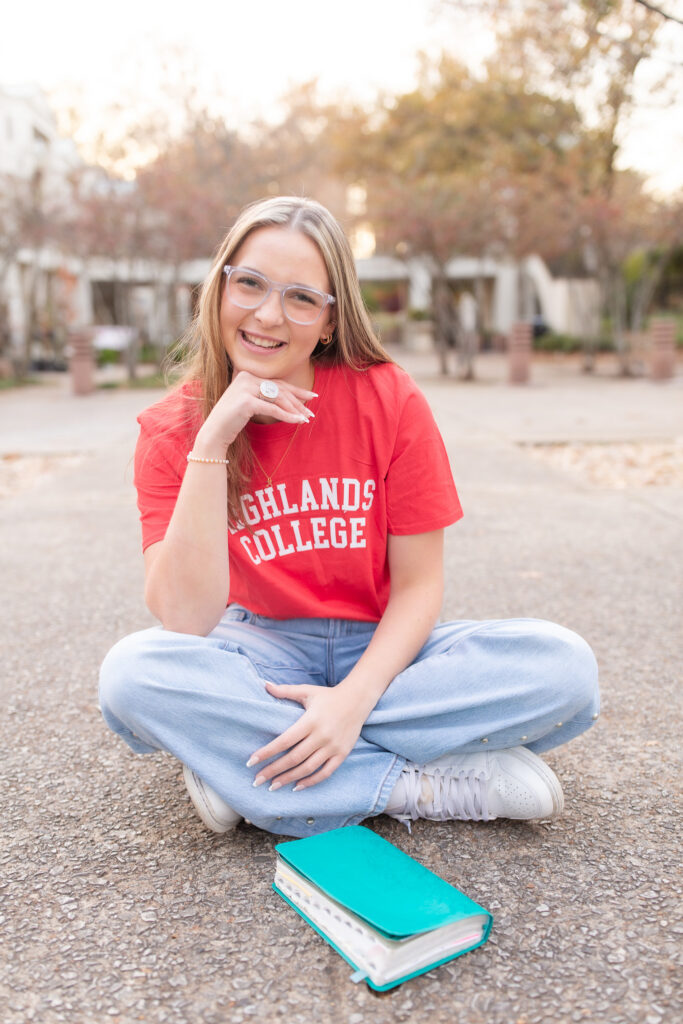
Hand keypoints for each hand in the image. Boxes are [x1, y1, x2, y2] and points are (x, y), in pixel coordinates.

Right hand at [195, 371, 315, 452]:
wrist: (214, 432)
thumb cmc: (232, 420)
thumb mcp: (250, 403)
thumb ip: (265, 397)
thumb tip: (291, 400)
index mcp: (247, 375)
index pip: (277, 382)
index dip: (296, 390)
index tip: (312, 396)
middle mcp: (246, 378)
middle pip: (280, 389)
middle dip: (298, 401)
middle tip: (311, 412)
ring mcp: (245, 388)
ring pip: (278, 398)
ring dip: (295, 409)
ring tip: (306, 419)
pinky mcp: (246, 401)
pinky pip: (273, 409)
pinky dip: (287, 416)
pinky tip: (297, 421)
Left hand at [248, 683, 369, 790]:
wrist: (358, 699)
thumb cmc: (328, 696)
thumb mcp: (307, 691)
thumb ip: (285, 691)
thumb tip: (265, 685)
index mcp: (310, 720)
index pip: (284, 740)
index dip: (267, 752)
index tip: (251, 762)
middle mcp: (321, 735)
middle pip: (293, 758)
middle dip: (273, 770)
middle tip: (256, 780)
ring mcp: (333, 746)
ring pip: (307, 768)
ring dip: (288, 778)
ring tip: (272, 786)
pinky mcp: (342, 754)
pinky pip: (325, 772)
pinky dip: (311, 782)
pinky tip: (296, 787)